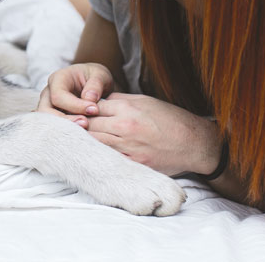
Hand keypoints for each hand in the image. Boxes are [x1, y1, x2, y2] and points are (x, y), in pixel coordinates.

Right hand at [36, 63, 113, 127]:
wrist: (93, 84)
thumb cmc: (95, 77)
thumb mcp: (100, 74)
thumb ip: (96, 84)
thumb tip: (89, 98)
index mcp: (58, 79)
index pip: (58, 95)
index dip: (75, 105)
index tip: (94, 110)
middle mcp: (48, 93)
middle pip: (47, 111)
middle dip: (66, 120)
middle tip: (86, 124)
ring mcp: (48, 107)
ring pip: (48, 123)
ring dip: (66, 129)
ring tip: (85, 131)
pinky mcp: (53, 119)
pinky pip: (55, 129)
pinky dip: (67, 134)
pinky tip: (81, 136)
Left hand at [86, 92, 220, 176]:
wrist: (193, 143)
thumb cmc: (170, 119)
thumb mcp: (145, 101)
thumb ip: (120, 100)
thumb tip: (98, 101)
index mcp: (127, 108)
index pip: (93, 107)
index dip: (82, 109)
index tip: (75, 112)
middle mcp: (125, 127)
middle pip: (90, 125)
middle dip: (79, 125)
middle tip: (70, 127)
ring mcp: (129, 148)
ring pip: (95, 143)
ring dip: (85, 141)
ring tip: (77, 141)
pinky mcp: (134, 164)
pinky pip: (109, 159)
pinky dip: (99, 156)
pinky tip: (92, 155)